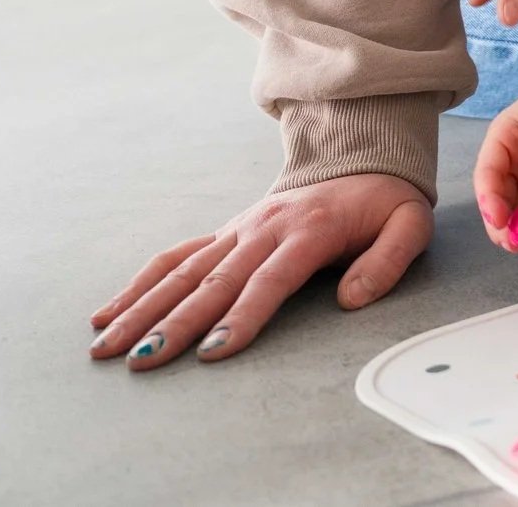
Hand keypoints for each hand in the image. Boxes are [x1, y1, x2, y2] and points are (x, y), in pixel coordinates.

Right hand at [87, 173, 430, 369]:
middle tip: (145, 359)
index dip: (242, 316)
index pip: (271, 280)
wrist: (363, 158)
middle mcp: (266, 227)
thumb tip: (352, 298)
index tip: (214, 350)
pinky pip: (178, 255)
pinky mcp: (226, 232)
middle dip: (177, 323)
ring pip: (185, 270)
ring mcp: (240, 228)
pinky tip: (109, 310)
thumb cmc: (384, 201)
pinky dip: (141, 281)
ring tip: (108, 344)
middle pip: (216, 280)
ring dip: (144, 307)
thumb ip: (387, 260)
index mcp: (311, 230)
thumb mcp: (409, 224)